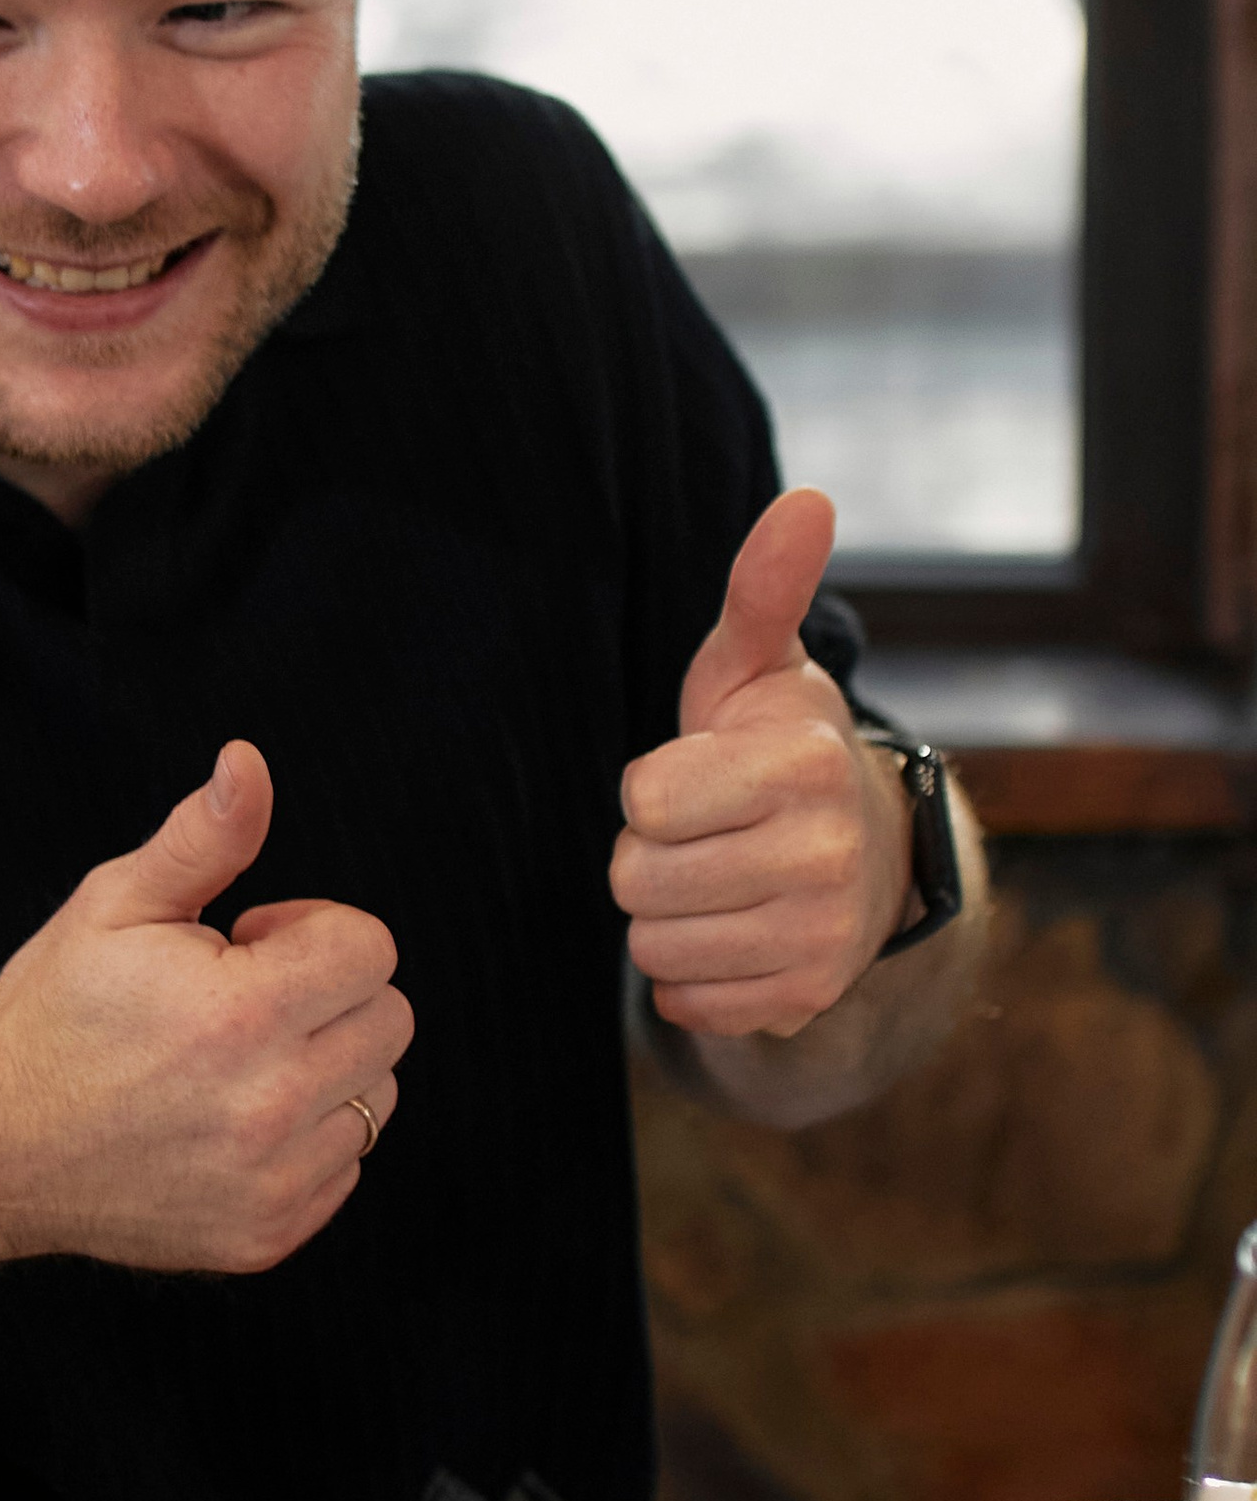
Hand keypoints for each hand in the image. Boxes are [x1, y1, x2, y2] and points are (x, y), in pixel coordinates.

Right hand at [0, 741, 409, 1274]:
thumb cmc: (53, 1015)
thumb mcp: (115, 904)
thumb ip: (202, 836)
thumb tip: (248, 764)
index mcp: (242, 1013)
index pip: (370, 949)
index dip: (309, 931)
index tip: (247, 944)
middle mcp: (271, 1106)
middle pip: (390, 1020)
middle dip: (328, 993)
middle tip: (242, 1000)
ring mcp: (273, 1181)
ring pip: (378, 1096)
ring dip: (326, 1067)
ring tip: (236, 1062)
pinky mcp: (267, 1234)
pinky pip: (346, 1167)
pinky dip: (306, 1139)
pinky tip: (228, 1121)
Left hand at [609, 487, 911, 1040]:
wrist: (863, 852)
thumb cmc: (776, 748)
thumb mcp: (755, 667)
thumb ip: (761, 590)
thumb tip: (805, 499)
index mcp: (803, 767)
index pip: (645, 802)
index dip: (652, 789)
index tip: (698, 776)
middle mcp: (826, 856)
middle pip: (637, 880)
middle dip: (651, 855)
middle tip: (706, 832)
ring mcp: (823, 937)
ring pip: (653, 946)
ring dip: (666, 915)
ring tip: (720, 876)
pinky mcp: (806, 999)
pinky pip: (686, 1001)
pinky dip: (695, 973)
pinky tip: (736, 930)